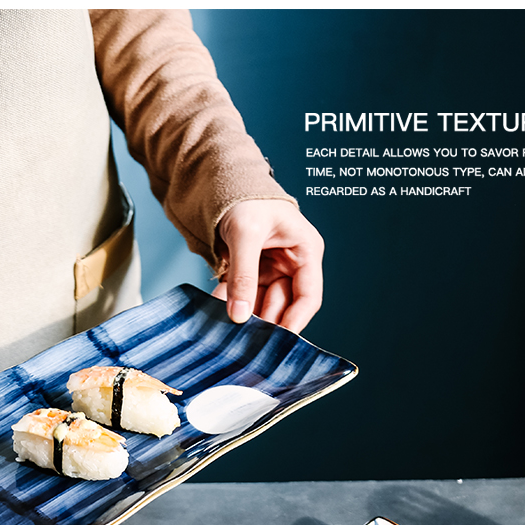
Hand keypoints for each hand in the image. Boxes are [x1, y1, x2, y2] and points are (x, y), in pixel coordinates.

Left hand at [212, 199, 323, 334]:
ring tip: (224, 324)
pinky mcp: (253, 274)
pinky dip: (230, 302)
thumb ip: (243, 275)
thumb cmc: (245, 197)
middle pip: (283, 305)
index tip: (278, 342)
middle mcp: (293, 264)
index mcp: (306, 251)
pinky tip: (215, 308)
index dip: (295, 321)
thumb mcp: (245, 234)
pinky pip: (244, 296)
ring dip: (242, 313)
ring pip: (261, 304)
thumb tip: (239, 316)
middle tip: (243, 339)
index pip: (308, 296)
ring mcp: (273, 271)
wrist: (221, 182)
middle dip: (262, 320)